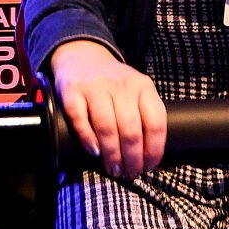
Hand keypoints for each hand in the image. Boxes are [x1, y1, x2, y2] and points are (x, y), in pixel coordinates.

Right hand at [49, 39, 165, 180]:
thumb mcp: (135, 91)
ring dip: (111, 154)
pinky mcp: (72, 91)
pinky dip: (88, 139)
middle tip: (129, 173)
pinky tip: (94, 152)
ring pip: (107, 127)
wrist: (81, 55)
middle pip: (131, 130)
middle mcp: (121, 84)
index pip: (156, 123)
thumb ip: (143, 116)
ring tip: (113, 169)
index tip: (148, 166)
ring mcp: (95, 87)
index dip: (154, 151)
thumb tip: (150, 159)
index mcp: (143, 86)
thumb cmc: (112, 84)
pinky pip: (80, 120)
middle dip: (132, 158)